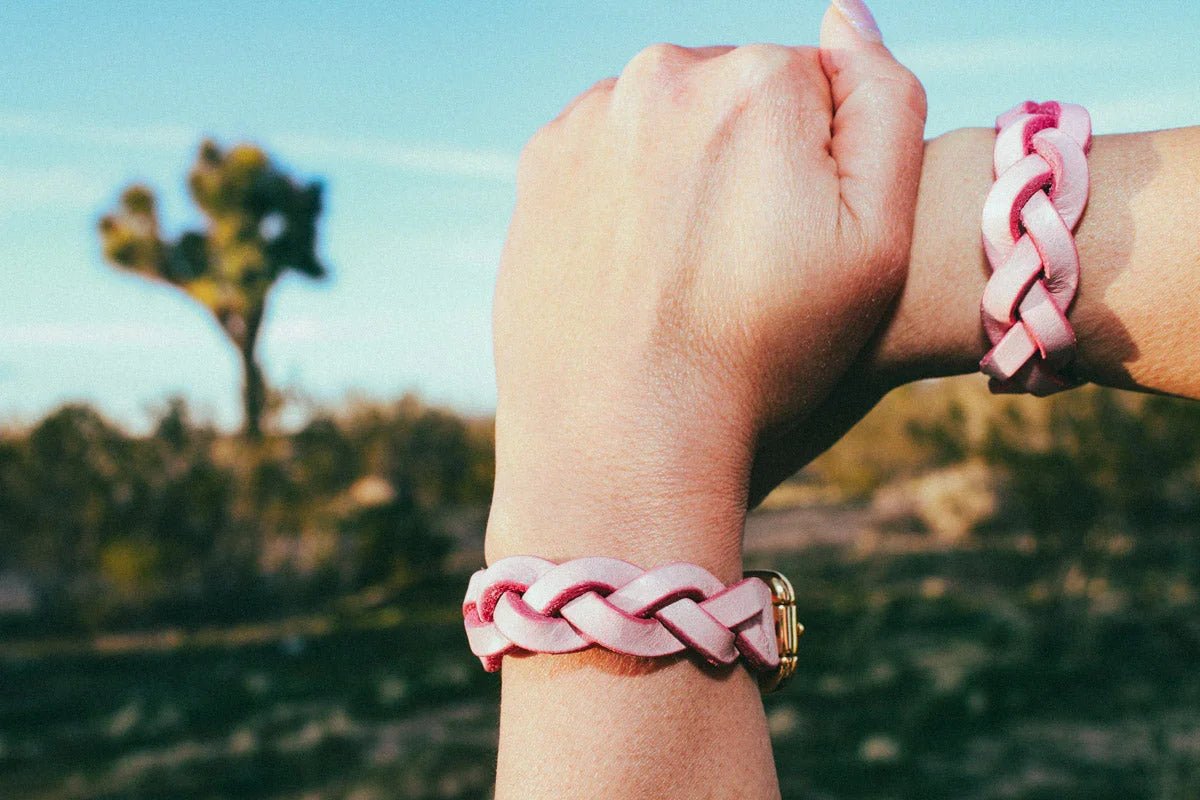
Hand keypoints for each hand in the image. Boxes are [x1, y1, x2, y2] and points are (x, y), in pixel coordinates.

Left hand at [486, 6, 927, 577]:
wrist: (625, 433)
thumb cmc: (763, 350)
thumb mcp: (879, 242)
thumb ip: (886, 103)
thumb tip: (841, 16)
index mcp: (758, 80)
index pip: (815, 90)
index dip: (821, 171)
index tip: (797, 243)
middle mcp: (664, 74)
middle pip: (736, 97)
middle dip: (750, 158)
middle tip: (742, 264)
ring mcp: (591, 118)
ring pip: (669, 124)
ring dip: (685, 171)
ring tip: (686, 271)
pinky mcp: (541, 163)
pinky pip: (608, 156)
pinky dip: (626, 193)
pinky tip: (636, 264)